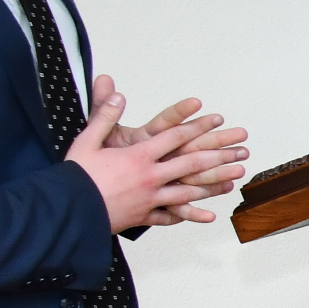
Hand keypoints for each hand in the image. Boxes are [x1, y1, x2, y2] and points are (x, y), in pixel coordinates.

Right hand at [70, 76, 247, 232]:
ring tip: (235, 179)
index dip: (197, 126)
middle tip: (241, 150)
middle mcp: (151, 176)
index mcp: (138, 155)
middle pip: (191, 163)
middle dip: (219, 155)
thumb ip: (104, 115)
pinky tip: (208, 215)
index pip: (174, 136)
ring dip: (214, 184)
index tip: (217, 119)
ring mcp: (151, 198)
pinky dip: (190, 215)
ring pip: (189, 191)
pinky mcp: (145, 216)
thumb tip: (117, 92)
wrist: (67, 211)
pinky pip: (172, 216)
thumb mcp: (87, 140)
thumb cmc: (75, 175)